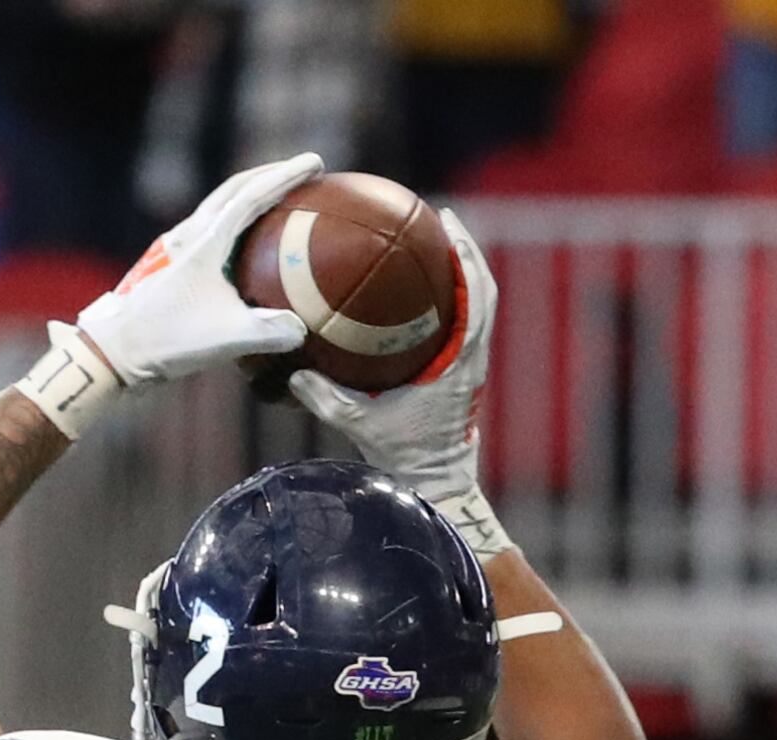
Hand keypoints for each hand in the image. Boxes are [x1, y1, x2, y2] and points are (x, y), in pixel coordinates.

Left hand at [66, 153, 318, 389]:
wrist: (112, 352)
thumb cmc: (165, 341)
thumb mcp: (223, 338)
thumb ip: (267, 332)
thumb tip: (302, 329)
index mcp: (204, 242)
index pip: (252, 196)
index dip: (286, 176)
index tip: (315, 162)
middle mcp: (190, 236)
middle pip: (235, 189)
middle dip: (271, 174)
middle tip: (304, 170)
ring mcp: (178, 249)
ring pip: (221, 208)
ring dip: (252, 196)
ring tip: (281, 200)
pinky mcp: (173, 267)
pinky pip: (214, 233)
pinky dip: (239, 227)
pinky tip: (251, 246)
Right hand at [291, 202, 492, 509]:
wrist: (437, 483)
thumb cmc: (406, 456)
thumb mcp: (360, 424)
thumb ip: (326, 397)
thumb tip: (293, 369)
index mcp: (460, 361)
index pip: (476, 298)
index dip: (467, 257)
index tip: (447, 223)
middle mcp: (473, 357)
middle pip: (483, 289)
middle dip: (466, 251)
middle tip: (440, 220)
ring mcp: (470, 364)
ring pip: (476, 305)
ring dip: (460, 273)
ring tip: (432, 244)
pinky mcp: (462, 373)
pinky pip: (460, 325)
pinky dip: (446, 300)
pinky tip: (415, 290)